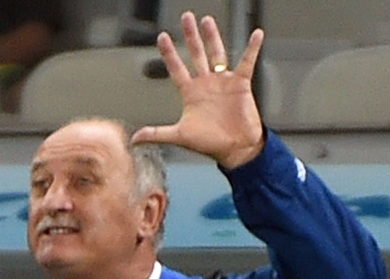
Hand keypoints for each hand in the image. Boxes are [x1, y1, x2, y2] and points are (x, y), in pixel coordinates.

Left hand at [131, 12, 264, 168]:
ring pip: (216, 54)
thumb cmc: (210, 144)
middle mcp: (205, 84)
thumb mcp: (180, 136)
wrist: (235, 150)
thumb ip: (157, 133)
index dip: (169, 53)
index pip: (176, 68)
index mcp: (190, 93)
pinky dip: (252, 49)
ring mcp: (223, 82)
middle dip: (190, 36)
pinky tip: (256, 35)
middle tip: (186, 18)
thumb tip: (134, 139)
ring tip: (207, 21)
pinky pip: (246, 62)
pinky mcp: (240, 84)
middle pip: (196, 54)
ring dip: (212, 37)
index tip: (162, 37)